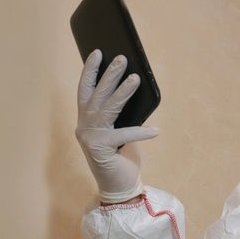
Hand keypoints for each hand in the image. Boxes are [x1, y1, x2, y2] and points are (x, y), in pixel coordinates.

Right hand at [75, 49, 158, 202]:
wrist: (119, 186)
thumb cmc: (121, 155)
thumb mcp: (119, 129)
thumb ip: (119, 112)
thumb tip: (133, 84)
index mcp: (86, 118)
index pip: (85, 89)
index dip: (90, 70)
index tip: (98, 52)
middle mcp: (84, 126)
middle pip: (97, 94)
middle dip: (110, 74)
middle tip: (122, 58)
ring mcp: (90, 138)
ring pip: (108, 108)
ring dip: (123, 92)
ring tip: (136, 78)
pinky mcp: (101, 150)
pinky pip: (124, 136)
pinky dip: (140, 133)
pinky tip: (155, 130)